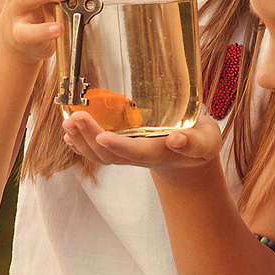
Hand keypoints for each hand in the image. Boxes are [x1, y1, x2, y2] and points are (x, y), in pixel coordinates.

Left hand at [58, 109, 222, 178]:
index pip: (137, 152)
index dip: (119, 146)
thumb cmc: (200, 141)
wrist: (190, 151)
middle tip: (75, 117)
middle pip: (110, 154)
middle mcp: (139, 157)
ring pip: (99, 154)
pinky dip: (80, 143)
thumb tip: (176, 140)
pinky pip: (96, 151)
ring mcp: (127, 155)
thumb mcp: (207, 141)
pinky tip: (68, 133)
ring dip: (81, 140)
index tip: (103, 137)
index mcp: (160, 153)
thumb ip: (195, 142)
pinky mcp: (120, 148)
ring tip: (67, 121)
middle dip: (90, 137)